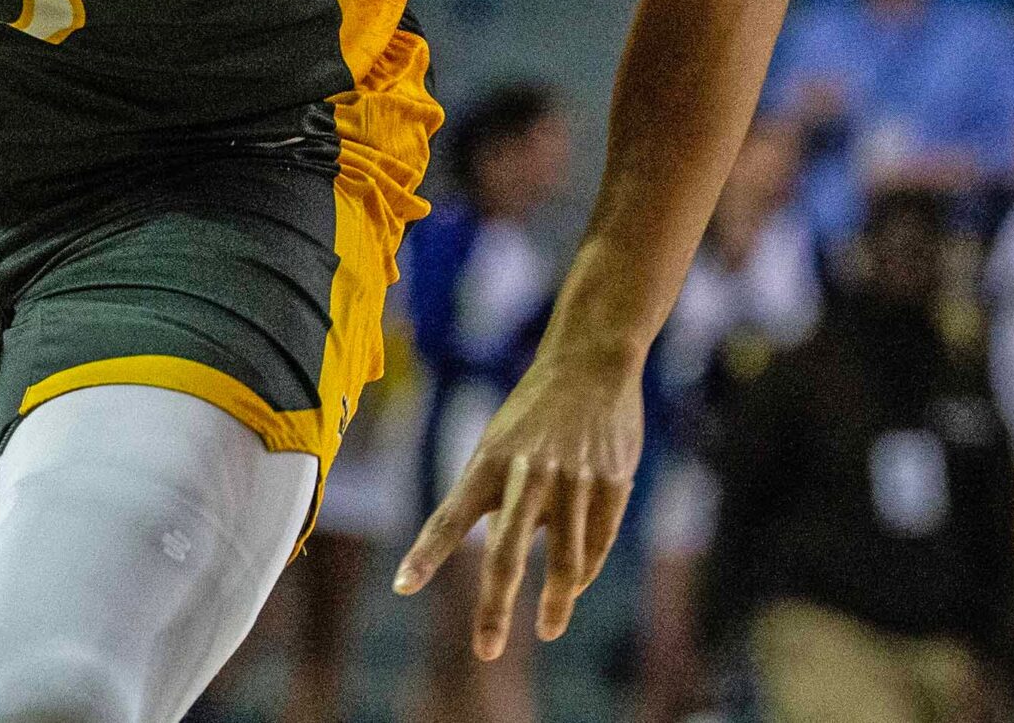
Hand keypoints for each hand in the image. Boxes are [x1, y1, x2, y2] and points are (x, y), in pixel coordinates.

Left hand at [392, 348, 643, 658]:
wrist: (591, 361)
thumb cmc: (537, 410)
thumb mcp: (502, 442)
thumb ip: (498, 497)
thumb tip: (503, 558)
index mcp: (489, 461)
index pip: (449, 516)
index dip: (426, 554)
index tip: (402, 586)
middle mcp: (527, 472)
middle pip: (505, 552)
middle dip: (494, 607)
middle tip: (485, 651)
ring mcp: (572, 478)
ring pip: (563, 558)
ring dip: (554, 601)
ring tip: (546, 629)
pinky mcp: (611, 481)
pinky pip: (597, 542)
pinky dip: (585, 569)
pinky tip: (575, 587)